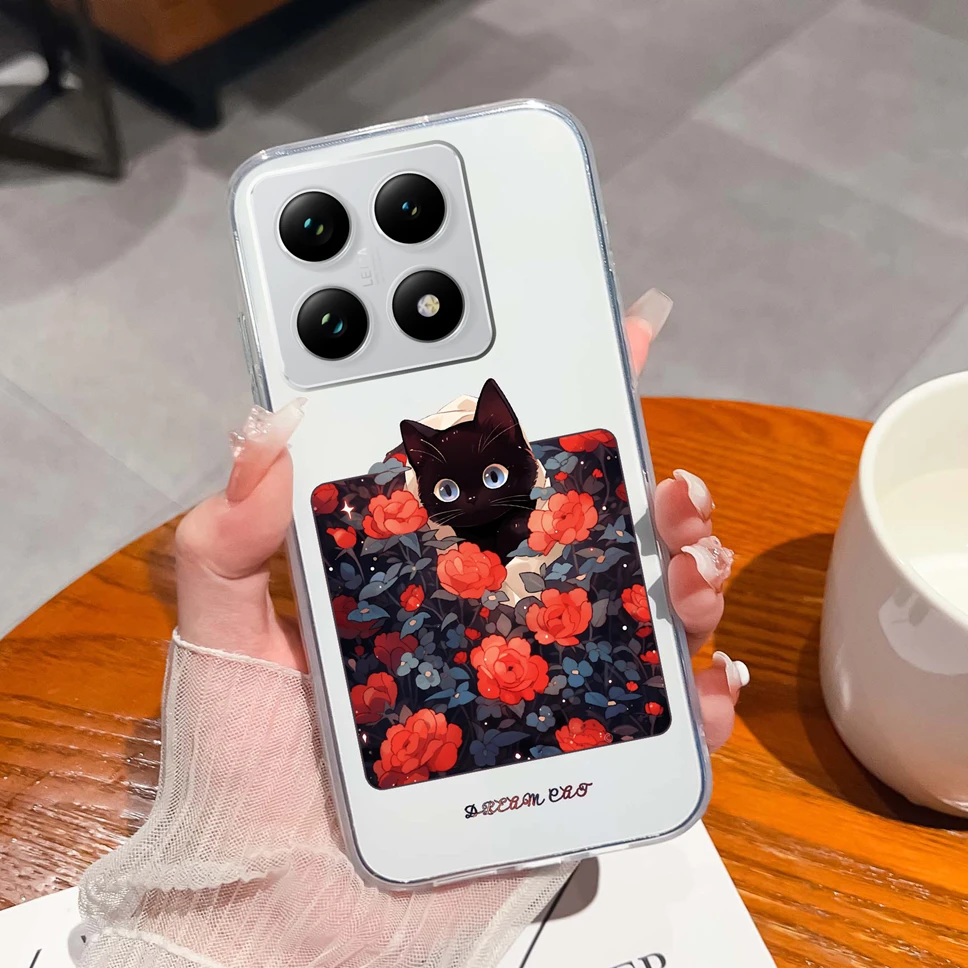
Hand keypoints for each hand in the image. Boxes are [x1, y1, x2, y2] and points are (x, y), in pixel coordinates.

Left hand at [175, 290, 744, 750]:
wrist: (278, 913)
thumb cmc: (248, 780)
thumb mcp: (223, 642)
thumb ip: (225, 540)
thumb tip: (262, 431)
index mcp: (425, 571)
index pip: (497, 469)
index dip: (553, 401)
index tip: (604, 339)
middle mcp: (492, 617)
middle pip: (595, 530)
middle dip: (649, 489)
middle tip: (664, 478)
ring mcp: (540, 687)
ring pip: (644, 609)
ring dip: (688, 574)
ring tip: (686, 569)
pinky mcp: (570, 764)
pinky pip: (657, 723)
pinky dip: (699, 698)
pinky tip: (702, 682)